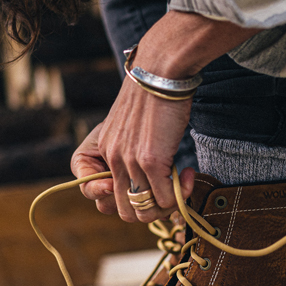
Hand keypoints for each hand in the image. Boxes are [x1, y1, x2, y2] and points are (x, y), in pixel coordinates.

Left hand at [70, 10, 258, 221]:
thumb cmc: (152, 98)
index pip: (98, 197)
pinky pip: (164, 197)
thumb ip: (131, 152)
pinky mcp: (151, 160)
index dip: (125, 201)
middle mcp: (112, 160)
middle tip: (169, 193)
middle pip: (125, 210)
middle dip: (151, 210)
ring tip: (180, 186)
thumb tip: (151, 178)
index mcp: (103, 152)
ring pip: (144, 209)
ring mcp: (129, 162)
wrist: (160, 74)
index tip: (147, 188)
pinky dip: (180, 194)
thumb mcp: (131, 128)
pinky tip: (187, 175)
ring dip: (167, 206)